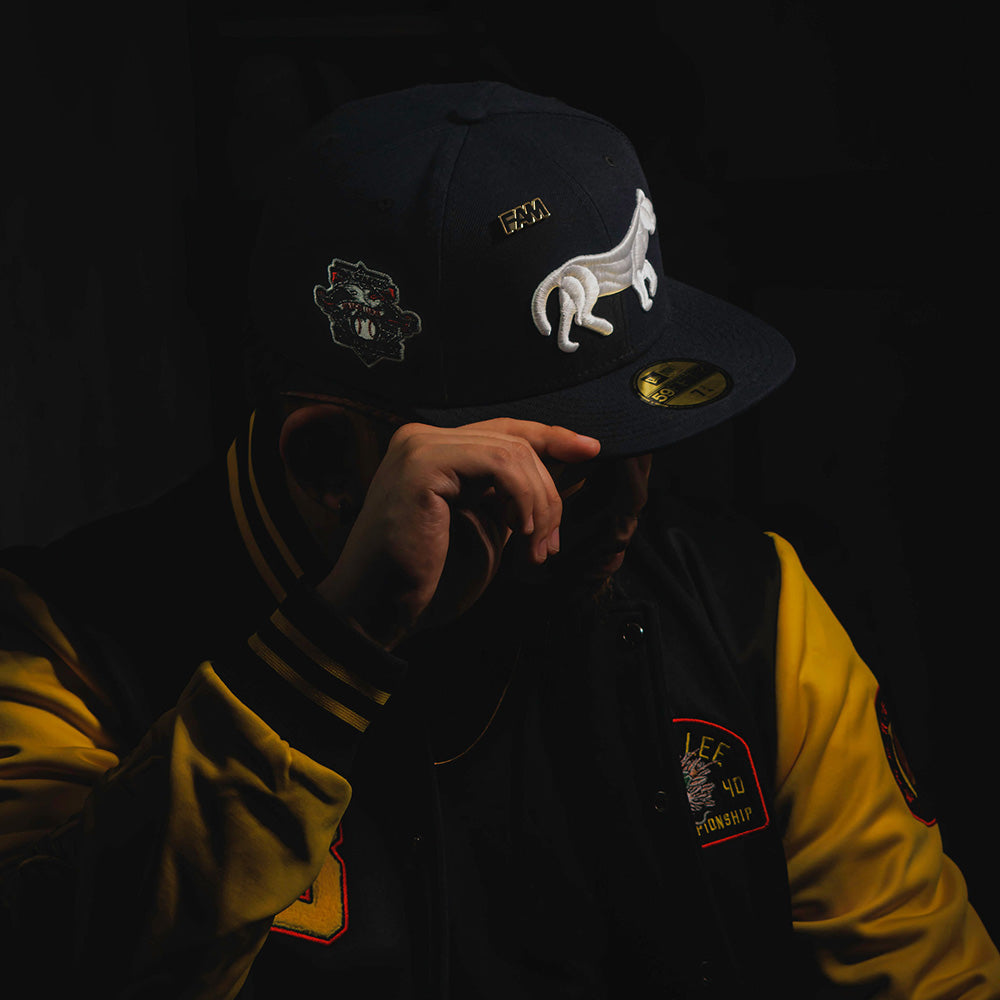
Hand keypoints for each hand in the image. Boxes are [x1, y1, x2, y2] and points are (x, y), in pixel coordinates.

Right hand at [315, 419, 600, 648]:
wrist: (378, 608)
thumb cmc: (427, 578)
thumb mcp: (486, 526)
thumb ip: (515, 495)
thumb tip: (570, 465)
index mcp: (433, 448)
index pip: (504, 431)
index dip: (551, 437)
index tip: (590, 450)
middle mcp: (421, 437)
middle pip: (514, 440)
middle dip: (547, 492)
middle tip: (550, 544)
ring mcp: (419, 445)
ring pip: (513, 451)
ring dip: (539, 503)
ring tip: (536, 548)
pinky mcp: (422, 462)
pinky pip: (498, 463)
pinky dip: (523, 498)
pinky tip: (520, 533)